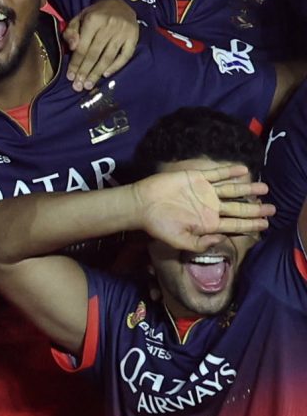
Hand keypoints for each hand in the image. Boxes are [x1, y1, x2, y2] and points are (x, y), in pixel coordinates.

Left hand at [63, 0, 140, 91]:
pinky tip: (105, 74)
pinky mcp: (134, 37)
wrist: (120, 4)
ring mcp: (123, 32)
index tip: (70, 77)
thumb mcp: (79, 17)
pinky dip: (116, 66)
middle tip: (78, 86)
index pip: (82, 47)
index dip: (75, 63)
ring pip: (108, 57)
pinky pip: (124, 56)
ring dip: (97, 73)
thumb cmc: (96, 14)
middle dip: (85, 72)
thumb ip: (71, 31)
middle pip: (94, 54)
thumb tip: (72, 47)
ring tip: (89, 85)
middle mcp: (108, 26)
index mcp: (93, 20)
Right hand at [134, 165, 270, 250]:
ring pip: (231, 190)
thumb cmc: (159, 226)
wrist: (142, 205)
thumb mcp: (180, 242)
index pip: (235, 224)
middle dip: (255, 208)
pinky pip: (216, 174)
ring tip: (264, 189)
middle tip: (272, 208)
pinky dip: (229, 172)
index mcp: (208, 223)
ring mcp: (204, 192)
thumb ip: (201, 244)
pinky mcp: (196, 178)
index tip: (265, 224)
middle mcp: (210, 207)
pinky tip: (243, 171)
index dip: (251, 224)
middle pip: (237, 208)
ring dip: (248, 189)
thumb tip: (221, 239)